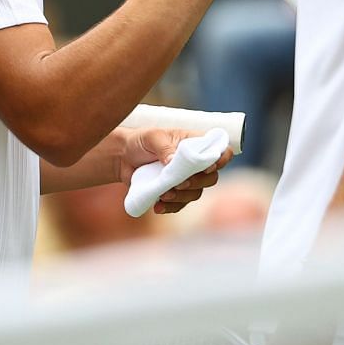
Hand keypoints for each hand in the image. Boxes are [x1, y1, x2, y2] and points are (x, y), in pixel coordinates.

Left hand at [115, 127, 233, 214]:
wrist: (122, 158)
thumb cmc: (140, 141)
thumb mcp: (152, 137)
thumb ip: (164, 148)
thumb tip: (174, 162)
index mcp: (195, 143)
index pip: (220, 150)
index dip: (221, 159)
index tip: (208, 166)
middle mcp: (195, 163)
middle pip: (211, 177)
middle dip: (197, 183)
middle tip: (180, 183)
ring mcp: (186, 179)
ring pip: (196, 193)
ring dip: (182, 196)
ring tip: (164, 194)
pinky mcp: (174, 193)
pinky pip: (180, 204)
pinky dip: (171, 207)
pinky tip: (158, 206)